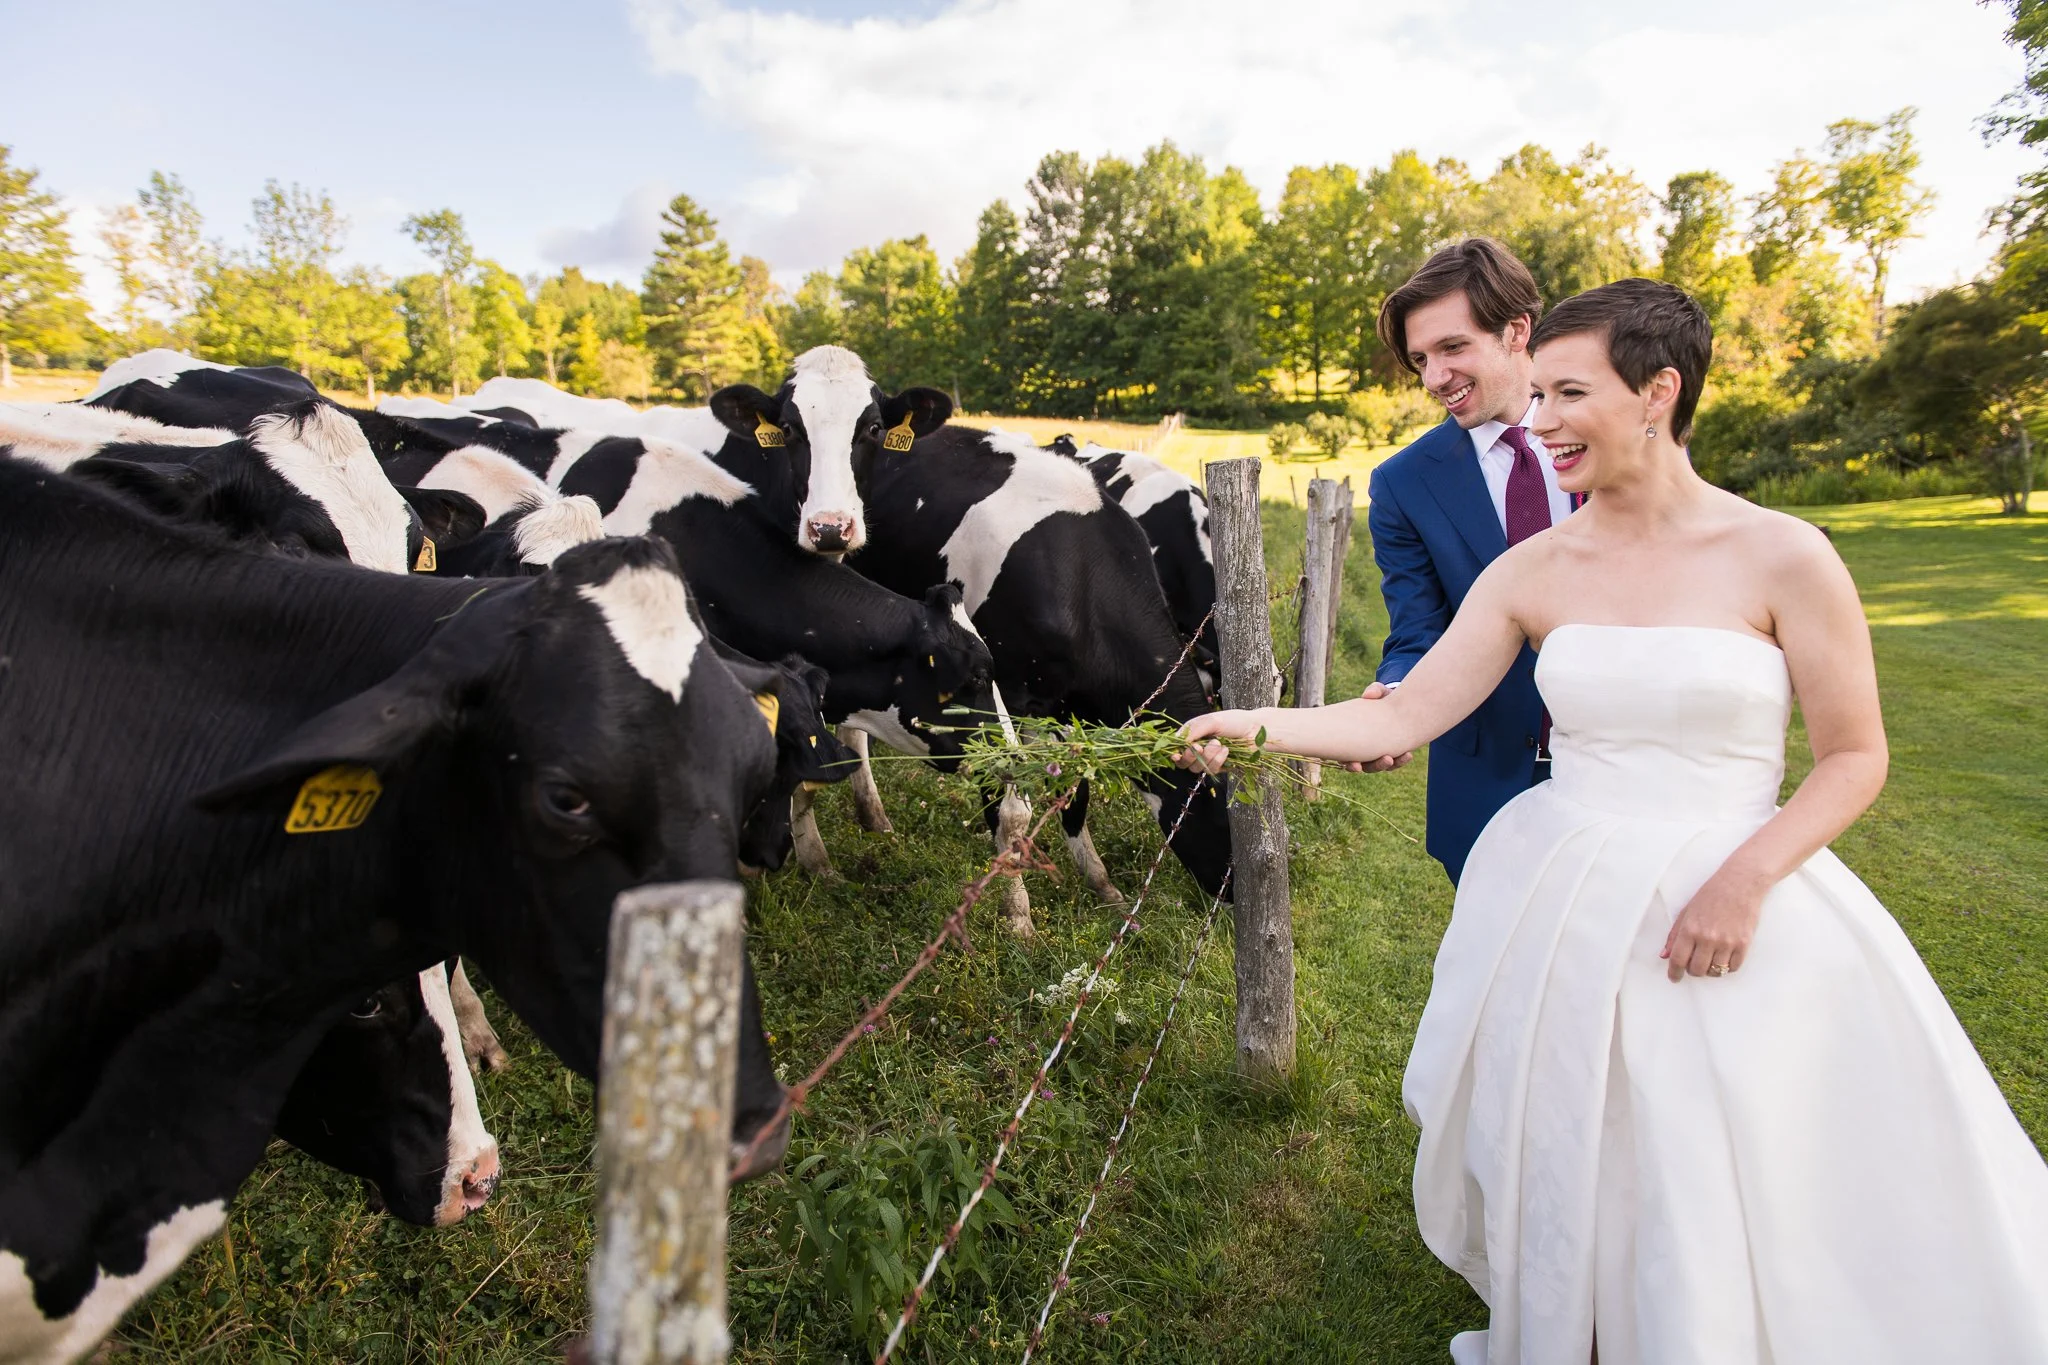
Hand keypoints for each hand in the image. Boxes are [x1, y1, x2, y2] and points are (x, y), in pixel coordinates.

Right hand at [1176, 709, 1261, 774]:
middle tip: (1200, 748)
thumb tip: (1179, 741)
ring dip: (1208, 757)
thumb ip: (1195, 729)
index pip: (1176, 747)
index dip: (1175, 752)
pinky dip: (1218, 761)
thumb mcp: (1212, 720)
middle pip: (1183, 762)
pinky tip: (1227, 751)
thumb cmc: (1235, 721)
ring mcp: (1208, 758)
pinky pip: (1211, 770)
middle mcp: (1198, 747)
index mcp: (1193, 734)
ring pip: (1197, 768)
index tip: (1178, 753)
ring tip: (1220, 744)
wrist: (1257, 731)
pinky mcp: (1219, 767)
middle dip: (1190, 756)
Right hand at [1342, 682, 1415, 773]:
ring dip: (1388, 765)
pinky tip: (1408, 754)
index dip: (1349, 764)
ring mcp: (1378, 753)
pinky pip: (1395, 763)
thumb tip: (1368, 695)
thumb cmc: (1383, 697)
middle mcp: (1363, 750)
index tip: (1355, 764)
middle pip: (1365, 767)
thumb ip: (1374, 690)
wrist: (1399, 702)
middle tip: (1386, 759)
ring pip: (1379, 766)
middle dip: (1375, 766)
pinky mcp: (1393, 753)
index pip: (1346, 758)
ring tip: (1399, 757)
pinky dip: (1400, 760)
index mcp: (1352, 739)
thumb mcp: (1379, 692)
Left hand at [1661, 864, 1769, 981]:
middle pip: (1696, 970)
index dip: (1674, 972)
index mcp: (1690, 929)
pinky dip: (1727, 966)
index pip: (1677, 959)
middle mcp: (1708, 938)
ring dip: (1710, 969)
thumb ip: (1674, 935)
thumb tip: (1665, 955)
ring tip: (1710, 959)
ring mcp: (1727, 942)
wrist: (1740, 884)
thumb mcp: (1686, 912)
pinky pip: (1733, 967)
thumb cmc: (1711, 895)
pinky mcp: (1744, 943)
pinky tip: (1724, 957)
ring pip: (1715, 971)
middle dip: (1692, 971)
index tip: (1674, 978)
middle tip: (1694, 964)